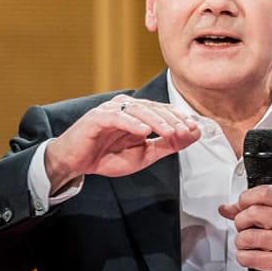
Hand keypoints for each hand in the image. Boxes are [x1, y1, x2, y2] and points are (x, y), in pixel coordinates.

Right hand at [42, 97, 199, 190]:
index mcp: (138, 114)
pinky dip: (131, 123)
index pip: (164, 111)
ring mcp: (111, 110)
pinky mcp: (96, 118)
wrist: (76, 163)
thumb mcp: (144, 154)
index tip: (195, 129)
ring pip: (139, 110)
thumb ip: (167, 145)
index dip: (180, 118)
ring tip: (170, 132)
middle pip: (154, 108)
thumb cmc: (107, 156)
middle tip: (186, 131)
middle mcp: (126, 107)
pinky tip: (144, 131)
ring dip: (157, 121)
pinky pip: (117, 117)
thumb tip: (194, 135)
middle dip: (172, 120)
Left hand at [218, 186, 271, 270]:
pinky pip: (247, 257)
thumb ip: (256, 208)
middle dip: (241, 222)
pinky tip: (254, 255)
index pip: (265, 193)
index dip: (246, 198)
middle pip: (251, 213)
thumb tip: (227, 209)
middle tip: (245, 227)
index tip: (242, 205)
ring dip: (241, 242)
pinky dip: (244, 257)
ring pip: (246, 237)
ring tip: (250, 244)